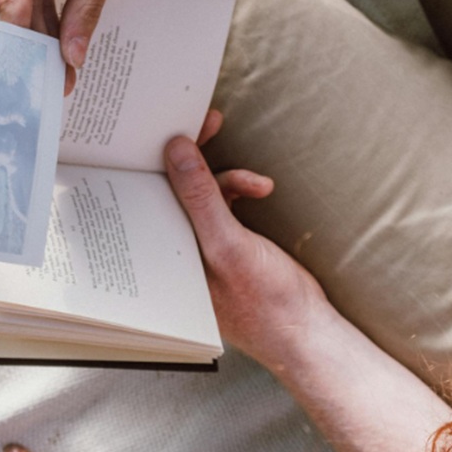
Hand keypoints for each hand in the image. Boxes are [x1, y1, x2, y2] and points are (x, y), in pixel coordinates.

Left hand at [167, 111, 332, 365]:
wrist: (306, 330)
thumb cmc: (264, 304)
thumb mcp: (228, 245)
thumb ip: (200, 198)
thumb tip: (176, 151)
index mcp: (162, 254)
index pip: (146, 195)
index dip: (156, 158)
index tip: (171, 124)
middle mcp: (174, 248)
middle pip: (172, 189)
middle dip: (193, 155)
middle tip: (210, 121)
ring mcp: (200, 245)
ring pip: (200, 193)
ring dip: (229, 178)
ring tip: (258, 183)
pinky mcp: (225, 241)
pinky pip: (223, 203)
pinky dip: (241, 191)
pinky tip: (262, 191)